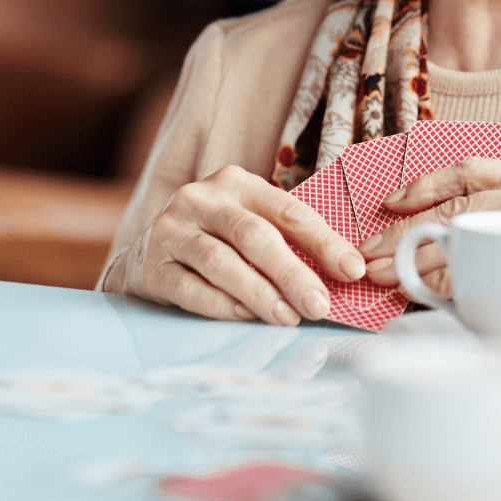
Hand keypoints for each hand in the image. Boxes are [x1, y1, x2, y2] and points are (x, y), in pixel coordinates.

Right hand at [126, 165, 365, 324]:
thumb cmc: (217, 237)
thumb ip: (287, 238)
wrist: (148, 251)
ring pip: (222, 263)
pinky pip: (191, 289)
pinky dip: (223, 305)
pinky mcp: (152, 265)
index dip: (324, 241)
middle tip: (320, 305)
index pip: (289, 211)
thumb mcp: (249, 221)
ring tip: (289, 318)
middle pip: (256, 236)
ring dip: (261, 294)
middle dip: (293, 273)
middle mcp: (203, 199)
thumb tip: (343, 272)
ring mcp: (172, 230)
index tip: (352, 270)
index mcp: (238, 182)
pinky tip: (247, 317)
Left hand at [360, 160, 500, 291]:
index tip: (391, 202)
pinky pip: (473, 278)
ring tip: (383, 277)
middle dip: (403, 233)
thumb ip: (500, 220)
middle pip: (456, 211)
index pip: (472, 170)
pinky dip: (440, 288)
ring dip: (412, 264)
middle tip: (368, 254)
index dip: (426, 184)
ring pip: (458, 245)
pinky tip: (419, 294)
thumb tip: (422, 233)